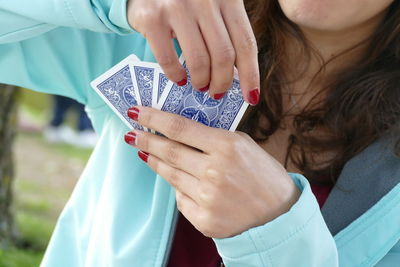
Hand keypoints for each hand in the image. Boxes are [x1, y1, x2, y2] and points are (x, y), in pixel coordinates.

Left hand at [124, 107, 300, 237]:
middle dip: (146, 140)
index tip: (135, 112)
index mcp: (227, 146)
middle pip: (169, 151)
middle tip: (131, 134)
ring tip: (146, 152)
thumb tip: (177, 133)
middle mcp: (214, 171)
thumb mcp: (243, 145)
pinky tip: (178, 180)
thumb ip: (211, 138)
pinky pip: (180, 198)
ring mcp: (207, 198)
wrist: (278, 213)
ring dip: (155, 161)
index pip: (180, 128)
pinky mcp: (204, 219)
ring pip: (170, 175)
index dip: (153, 119)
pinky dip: (178, 187)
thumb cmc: (262, 174)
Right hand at [127, 0, 259, 104]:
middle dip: (222, 83)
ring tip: (200, 86)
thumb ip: (226, 31)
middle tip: (217, 92)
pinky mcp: (152, 18)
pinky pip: (169, 60)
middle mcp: (205, 1)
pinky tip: (179, 79)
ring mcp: (177, 8)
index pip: (246, 44)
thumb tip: (237, 74)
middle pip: (224, 56)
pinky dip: (176, 76)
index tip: (251, 97)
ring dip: (201, 82)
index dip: (250, 75)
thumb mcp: (214, 5)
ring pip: (199, 61)